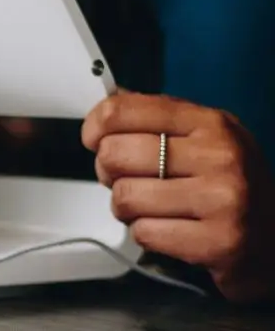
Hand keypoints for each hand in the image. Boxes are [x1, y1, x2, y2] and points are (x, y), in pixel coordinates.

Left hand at [84, 91, 274, 301]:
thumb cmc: (229, 187)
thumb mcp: (204, 139)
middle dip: (108, 172)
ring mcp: (222, 199)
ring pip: (125, 196)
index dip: (95, 126)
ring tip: (150, 208)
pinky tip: (169, 229)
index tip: (93, 138)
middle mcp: (219, 156)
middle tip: (125, 179)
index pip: (123, 110)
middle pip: (115, 153)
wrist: (274, 241)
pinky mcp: (218, 241)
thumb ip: (157, 119)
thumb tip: (105, 109)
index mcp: (210, 123)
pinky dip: (146, 234)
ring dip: (126, 208)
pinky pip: (144, 232)